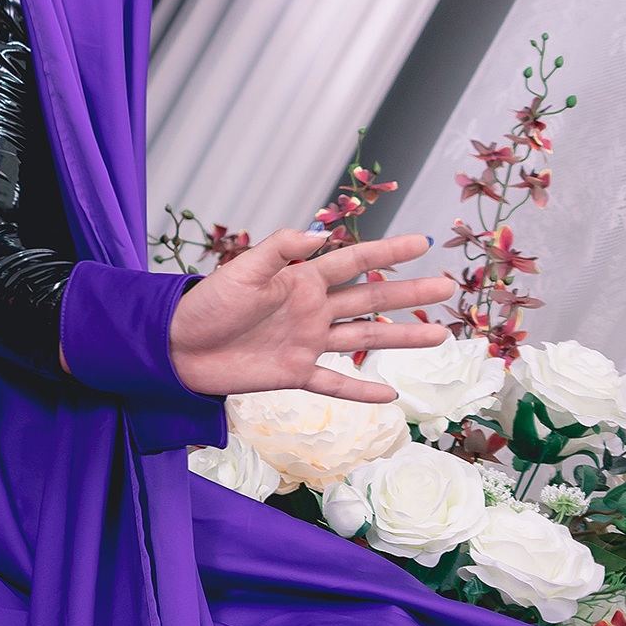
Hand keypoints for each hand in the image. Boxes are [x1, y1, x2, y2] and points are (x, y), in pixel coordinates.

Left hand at [167, 229, 455, 402]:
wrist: (176, 346)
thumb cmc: (205, 303)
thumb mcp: (242, 270)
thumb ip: (279, 249)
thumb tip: (320, 231)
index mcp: (300, 281)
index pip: (353, 262)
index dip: (387, 252)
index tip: (423, 241)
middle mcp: (311, 310)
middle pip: (370, 299)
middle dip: (409, 293)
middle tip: (449, 286)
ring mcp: (307, 343)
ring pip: (364, 339)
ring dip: (401, 338)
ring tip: (440, 335)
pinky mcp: (294, 373)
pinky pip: (335, 383)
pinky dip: (361, 389)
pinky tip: (391, 395)